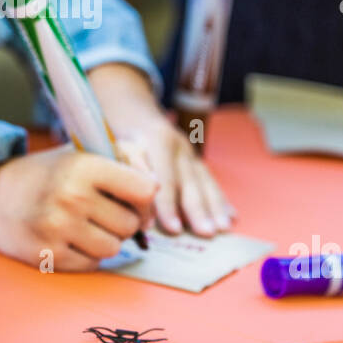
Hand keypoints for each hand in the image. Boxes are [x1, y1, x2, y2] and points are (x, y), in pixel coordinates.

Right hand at [0, 145, 156, 270]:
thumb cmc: (44, 174)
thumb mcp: (79, 153)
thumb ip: (122, 160)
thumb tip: (157, 186)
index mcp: (84, 166)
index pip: (145, 190)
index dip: (144, 197)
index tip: (133, 198)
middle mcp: (72, 197)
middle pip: (131, 224)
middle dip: (122, 221)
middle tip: (102, 212)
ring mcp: (58, 229)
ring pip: (114, 248)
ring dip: (106, 240)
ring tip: (86, 226)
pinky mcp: (48, 256)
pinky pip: (91, 265)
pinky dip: (87, 256)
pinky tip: (70, 240)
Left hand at [88, 63, 234, 236]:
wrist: (128, 108)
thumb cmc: (113, 131)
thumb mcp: (111, 145)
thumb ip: (125, 174)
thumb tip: (134, 211)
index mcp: (155, 138)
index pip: (163, 176)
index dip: (167, 205)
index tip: (173, 229)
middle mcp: (177, 143)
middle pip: (189, 180)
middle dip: (198, 209)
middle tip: (206, 233)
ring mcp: (188, 150)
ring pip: (204, 181)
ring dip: (214, 207)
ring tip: (223, 228)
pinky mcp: (194, 158)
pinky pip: (209, 180)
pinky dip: (220, 199)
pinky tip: (231, 216)